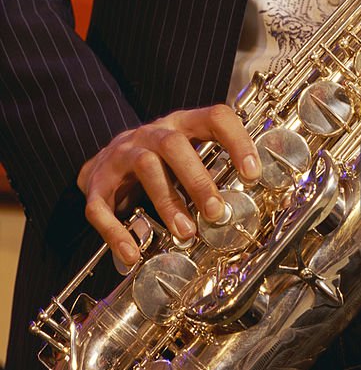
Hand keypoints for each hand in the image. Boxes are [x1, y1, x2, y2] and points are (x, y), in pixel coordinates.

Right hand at [77, 105, 259, 266]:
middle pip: (175, 144)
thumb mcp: (190, 152)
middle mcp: (152, 134)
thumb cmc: (161, 159)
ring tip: (185, 231)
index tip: (253, 173)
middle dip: (197, 179)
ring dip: (167, 201)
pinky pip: (101, 206)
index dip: (237, 141)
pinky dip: (116, 231)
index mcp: (182, 124)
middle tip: (216, 211)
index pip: (214, 117)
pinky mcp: (98, 182)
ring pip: (145, 168)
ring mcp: (122, 155)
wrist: (106, 160)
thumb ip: (216, 166)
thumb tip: (252, 197)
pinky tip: (132, 253)